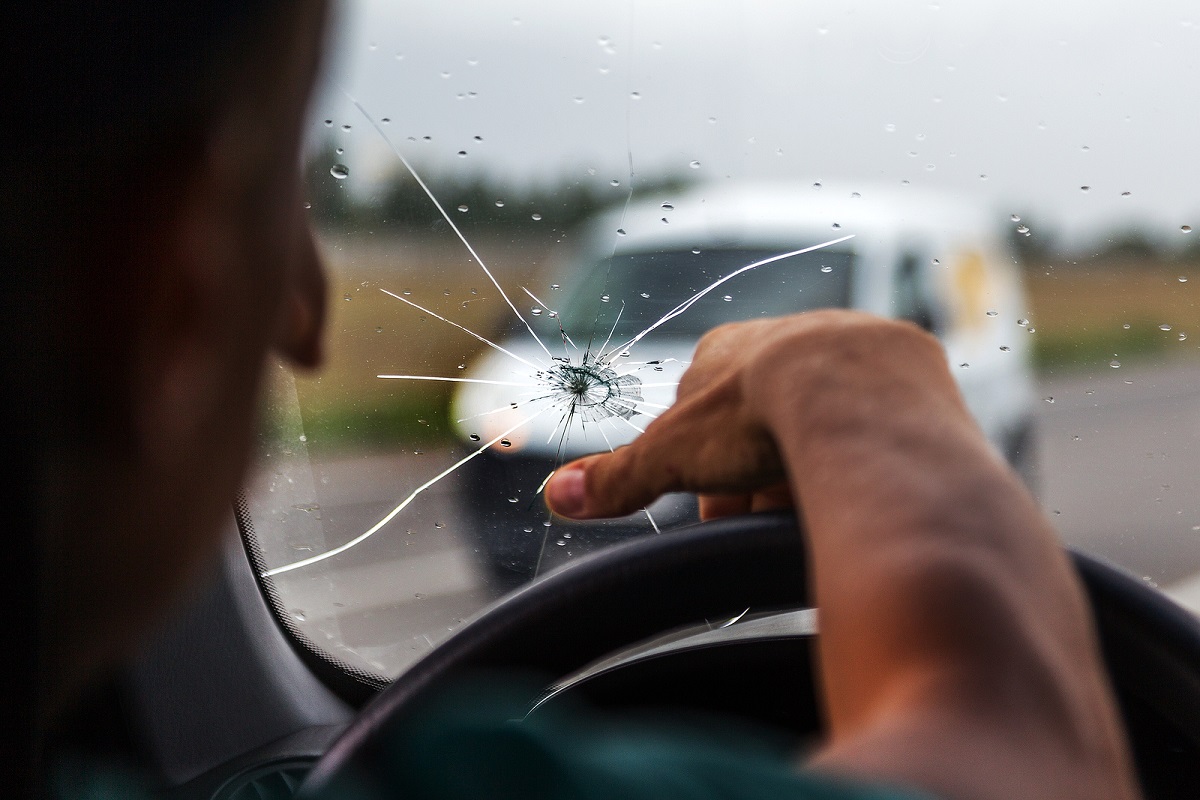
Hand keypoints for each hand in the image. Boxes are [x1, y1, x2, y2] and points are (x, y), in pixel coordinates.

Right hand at [544, 310, 946, 520]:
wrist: (860, 394)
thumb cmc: (758, 414)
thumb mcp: (674, 453)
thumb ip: (619, 476)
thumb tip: (557, 495)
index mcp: (728, 349)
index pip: (706, 417)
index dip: (709, 473)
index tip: (722, 514)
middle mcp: (790, 335)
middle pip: (766, 418)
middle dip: (763, 473)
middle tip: (772, 519)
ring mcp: (852, 345)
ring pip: (824, 416)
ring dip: (815, 462)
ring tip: (821, 507)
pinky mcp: (908, 367)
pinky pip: (881, 416)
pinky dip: (868, 451)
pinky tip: (867, 480)